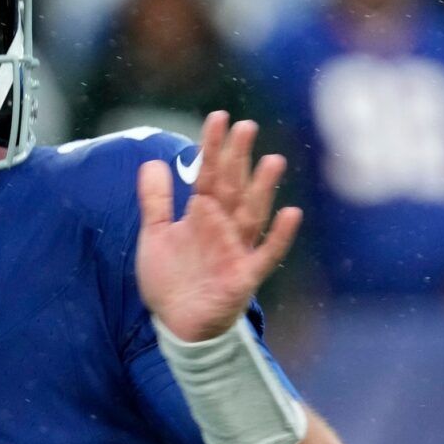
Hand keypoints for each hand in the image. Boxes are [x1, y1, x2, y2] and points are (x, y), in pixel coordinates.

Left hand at [136, 111, 301, 342]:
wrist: (176, 326)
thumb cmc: (171, 281)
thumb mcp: (154, 237)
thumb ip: (155, 201)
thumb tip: (151, 161)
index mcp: (203, 214)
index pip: (210, 174)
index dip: (213, 147)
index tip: (219, 117)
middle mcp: (223, 227)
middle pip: (233, 187)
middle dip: (238, 158)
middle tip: (246, 126)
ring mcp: (237, 250)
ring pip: (253, 214)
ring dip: (263, 189)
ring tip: (273, 161)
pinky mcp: (245, 276)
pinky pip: (267, 254)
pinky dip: (280, 236)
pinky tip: (293, 214)